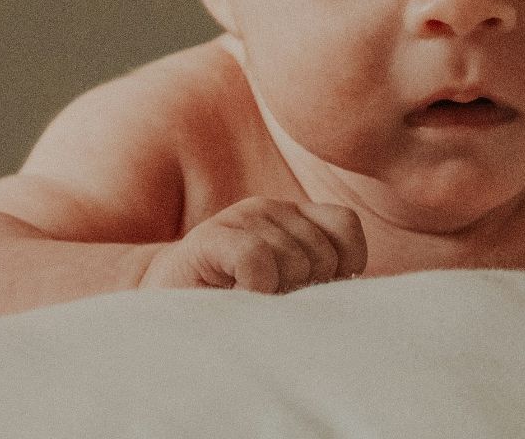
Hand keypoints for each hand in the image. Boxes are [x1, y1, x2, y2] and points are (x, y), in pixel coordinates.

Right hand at [141, 196, 366, 293]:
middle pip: (322, 254)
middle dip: (304, 291)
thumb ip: (320, 280)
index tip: (315, 294)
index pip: (345, 227)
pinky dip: (256, 289)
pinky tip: (238, 298)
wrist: (162, 314)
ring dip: (275, 296)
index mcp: (293, 217)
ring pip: (293, 261)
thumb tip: (362, 294)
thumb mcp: (286, 289)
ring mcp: (239, 218)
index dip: (342, 267)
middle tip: (270, 304)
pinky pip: (258, 261)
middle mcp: (269, 209)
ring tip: (247, 302)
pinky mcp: (209, 239)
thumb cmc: (233, 307)